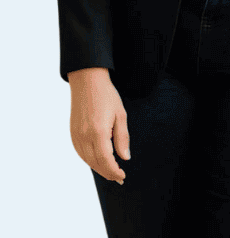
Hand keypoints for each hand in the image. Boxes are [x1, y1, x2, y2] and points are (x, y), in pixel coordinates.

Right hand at [69, 67, 129, 183]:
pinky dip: (90, 160)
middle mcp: (84, 137)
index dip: (114, 171)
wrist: (87, 82)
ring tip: (110, 171)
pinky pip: (81, 153)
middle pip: (96, 163)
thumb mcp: (120, 114)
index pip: (106, 160)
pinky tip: (98, 161)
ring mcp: (76, 136)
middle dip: (108, 173)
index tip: (122, 177)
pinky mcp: (72, 134)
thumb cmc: (107, 96)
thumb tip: (125, 158)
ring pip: (87, 160)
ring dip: (99, 168)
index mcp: (98, 132)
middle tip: (119, 178)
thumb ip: (122, 138)